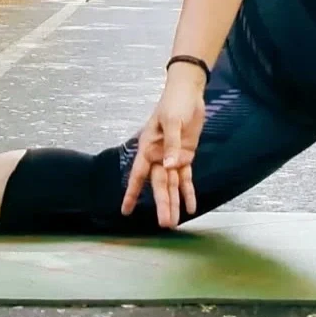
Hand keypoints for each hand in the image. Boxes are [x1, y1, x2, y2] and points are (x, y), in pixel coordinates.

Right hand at [121, 63, 206, 228]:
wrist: (189, 92)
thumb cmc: (174, 103)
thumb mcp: (173, 121)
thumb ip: (173, 144)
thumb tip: (171, 166)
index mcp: (148, 147)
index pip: (139, 174)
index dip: (132, 192)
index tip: (125, 210)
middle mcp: (158, 156)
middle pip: (159, 184)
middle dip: (162, 204)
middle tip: (164, 224)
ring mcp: (172, 158)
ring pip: (172, 185)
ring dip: (174, 202)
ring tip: (174, 222)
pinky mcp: (185, 156)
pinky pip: (185, 178)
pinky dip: (188, 192)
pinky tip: (190, 207)